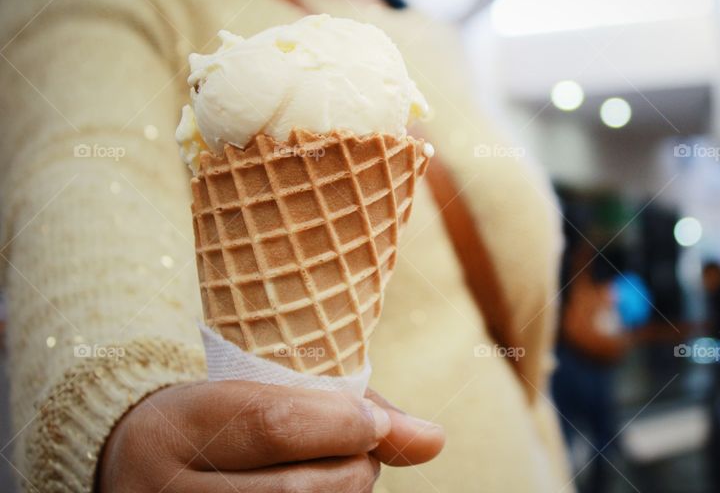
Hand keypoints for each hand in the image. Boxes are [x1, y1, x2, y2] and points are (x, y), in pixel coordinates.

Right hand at [97, 380, 444, 491]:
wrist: (129, 464)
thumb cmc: (214, 419)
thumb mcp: (257, 390)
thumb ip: (344, 408)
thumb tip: (436, 439)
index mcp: (178, 426)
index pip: (274, 424)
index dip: (343, 423)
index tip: (376, 420)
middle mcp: (166, 492)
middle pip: (297, 492)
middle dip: (355, 469)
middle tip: (364, 451)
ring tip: (340, 473)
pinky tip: (322, 492)